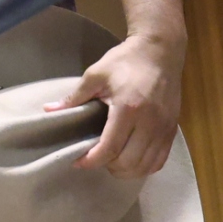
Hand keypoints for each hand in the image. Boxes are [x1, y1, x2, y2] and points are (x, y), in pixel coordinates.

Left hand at [46, 33, 183, 177]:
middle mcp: (150, 122)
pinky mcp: (172, 129)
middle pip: (129, 162)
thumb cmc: (125, 60)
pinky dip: (144, 167)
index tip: (77, 162)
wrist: (160, 51)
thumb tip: (49, 111)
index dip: (91, 161)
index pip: (110, 148)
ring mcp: (164, 127)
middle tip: (94, 158)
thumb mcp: (96, 74)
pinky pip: (160, 160)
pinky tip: (131, 160)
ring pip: (146, 166)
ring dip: (126, 171)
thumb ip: (74, 96)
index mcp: (128, 108)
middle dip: (108, 167)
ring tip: (112, 161)